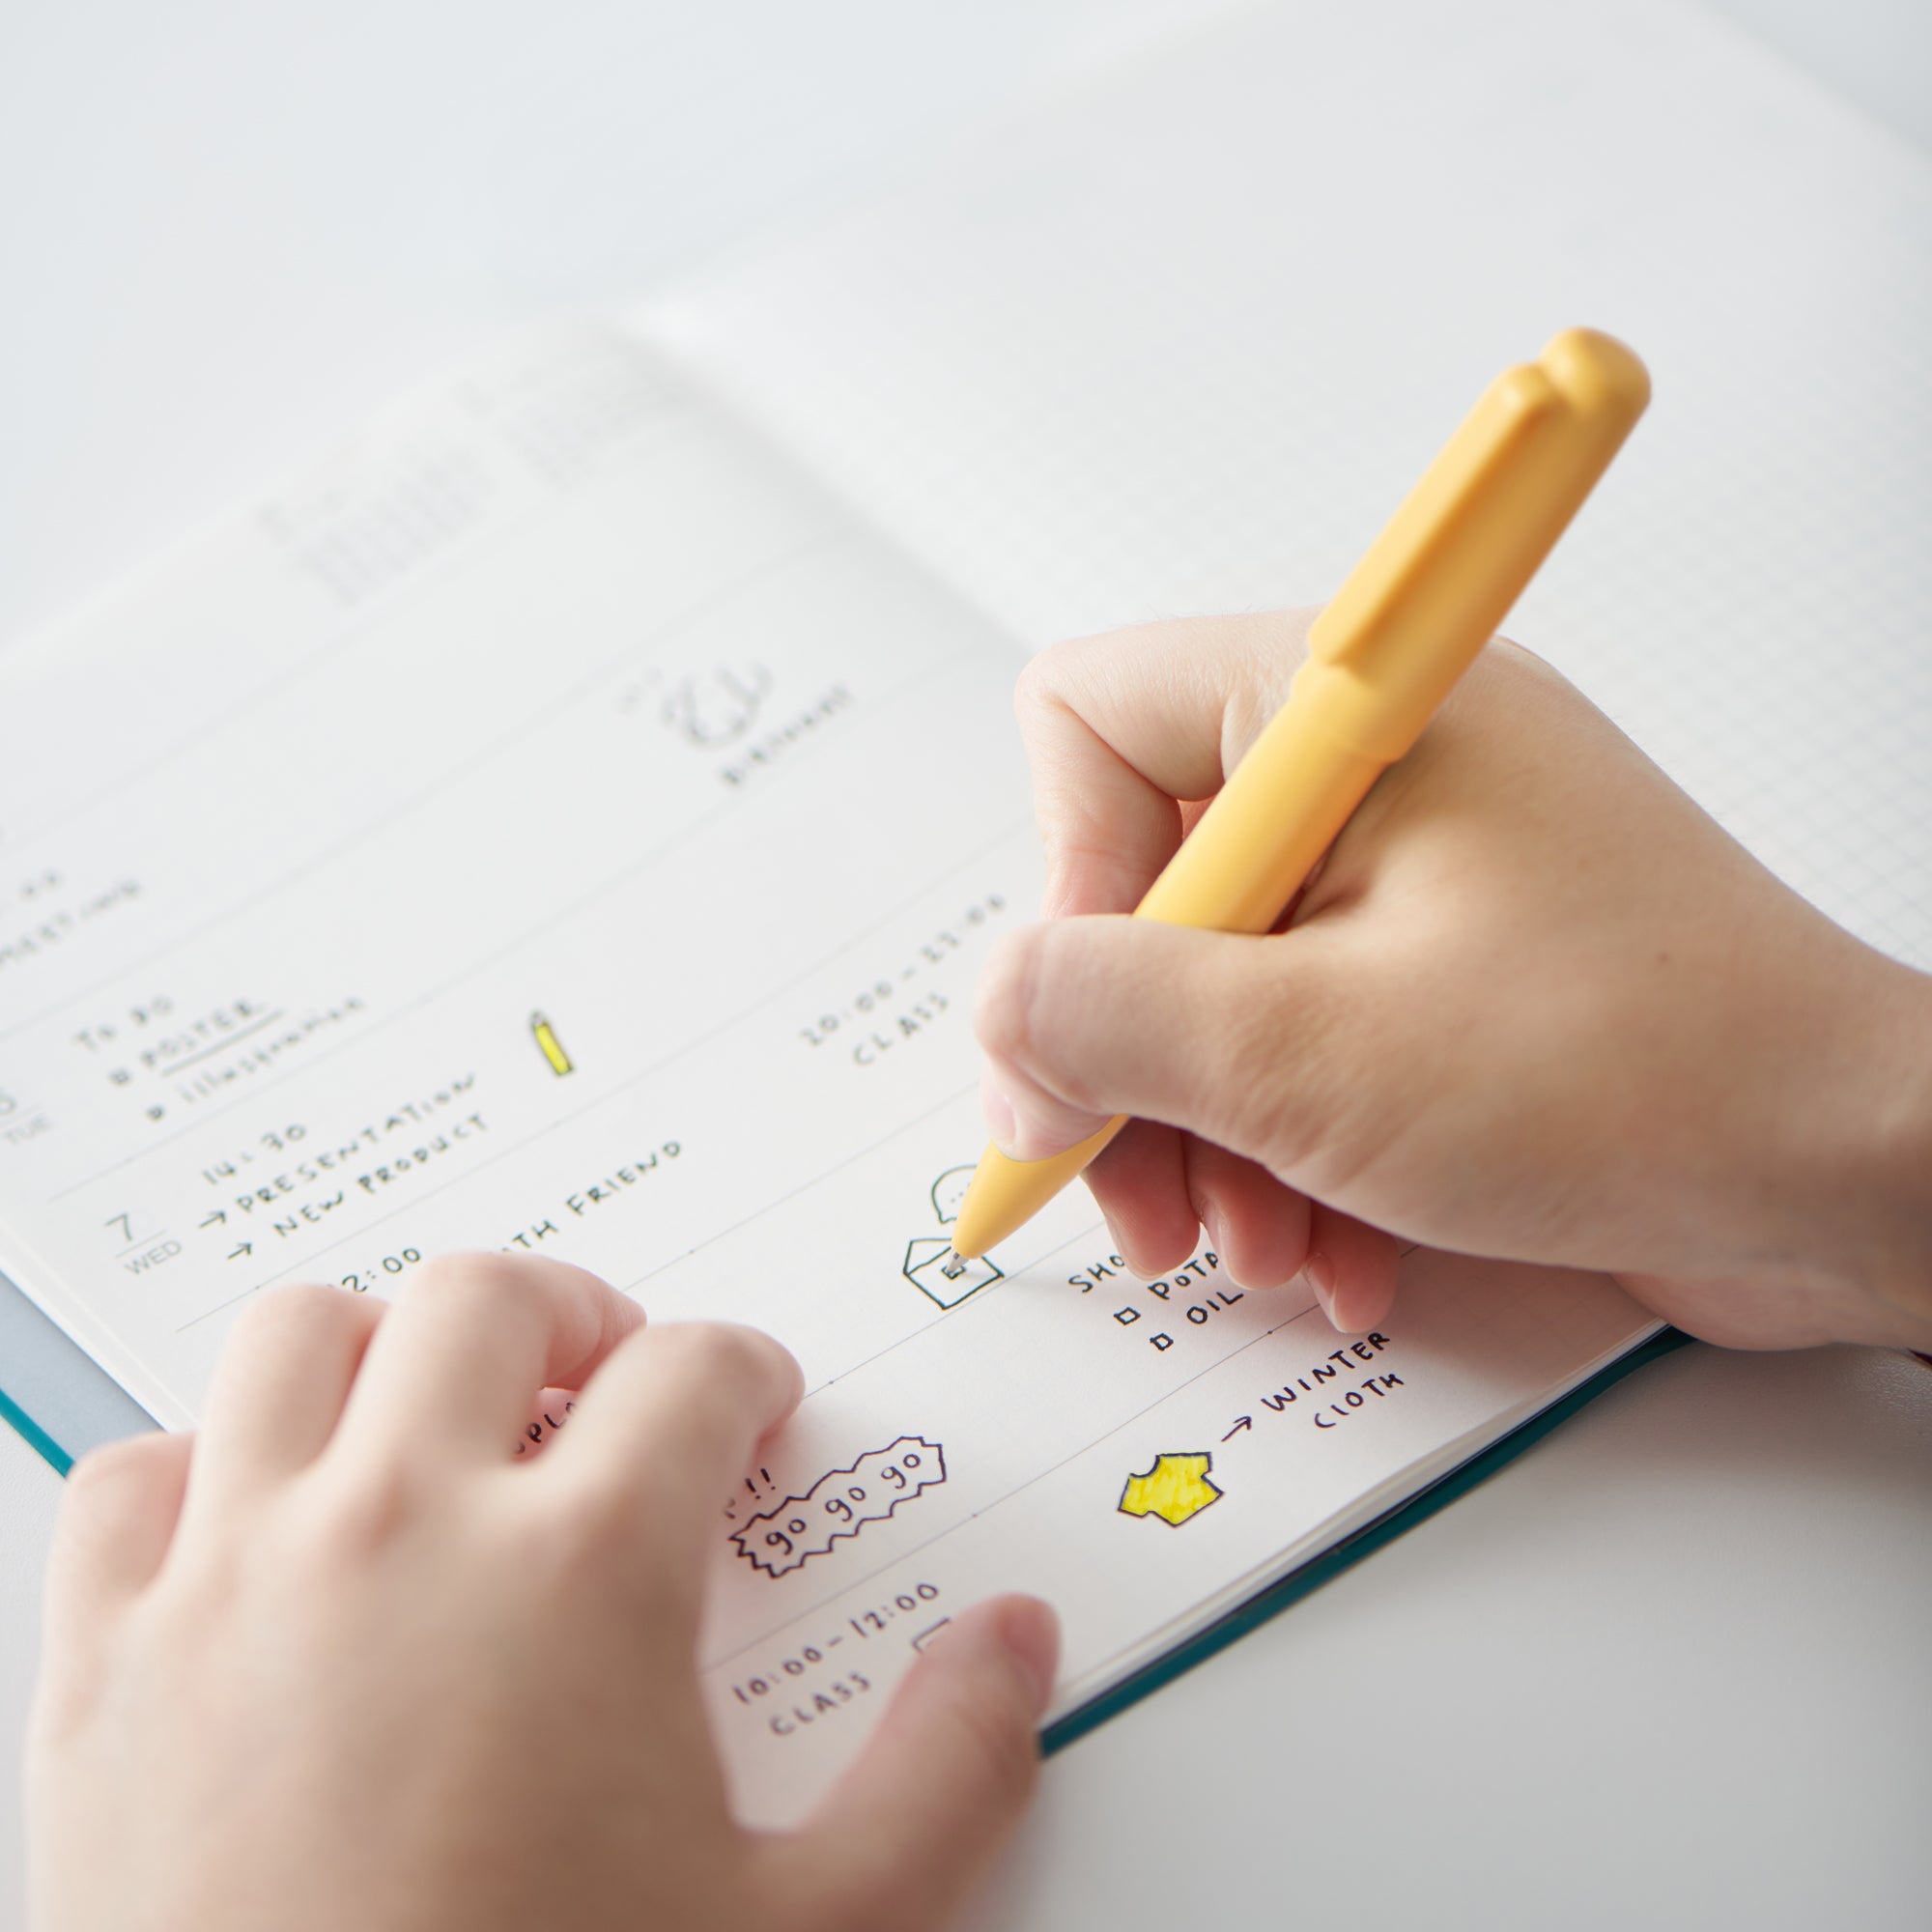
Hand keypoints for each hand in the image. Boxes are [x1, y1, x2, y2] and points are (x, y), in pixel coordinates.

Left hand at [28, 1257, 1056, 1931]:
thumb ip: (945, 1773)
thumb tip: (1012, 1645)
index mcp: (583, 1571)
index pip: (693, 1372)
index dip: (744, 1375)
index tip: (746, 1410)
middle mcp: (401, 1530)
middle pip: (494, 1300)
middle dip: (577, 1314)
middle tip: (607, 1375)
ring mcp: (235, 1580)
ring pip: (300, 1337)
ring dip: (385, 1347)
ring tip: (438, 1410)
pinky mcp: (103, 1662)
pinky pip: (137, 1473)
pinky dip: (203, 1464)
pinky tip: (262, 1524)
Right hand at [973, 612, 1931, 1350]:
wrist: (1857, 1177)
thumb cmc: (1625, 1077)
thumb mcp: (1311, 1056)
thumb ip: (1105, 1016)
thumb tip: (1001, 1023)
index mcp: (1347, 711)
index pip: (1090, 721)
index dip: (1064, 883)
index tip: (1098, 1030)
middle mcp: (1374, 769)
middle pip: (1141, 886)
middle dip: (1128, 1062)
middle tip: (1138, 1202)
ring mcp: (1416, 875)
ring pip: (1213, 987)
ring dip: (1209, 1139)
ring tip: (1259, 1251)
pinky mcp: (1446, 975)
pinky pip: (1302, 1044)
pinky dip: (1294, 1155)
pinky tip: (1339, 1252)